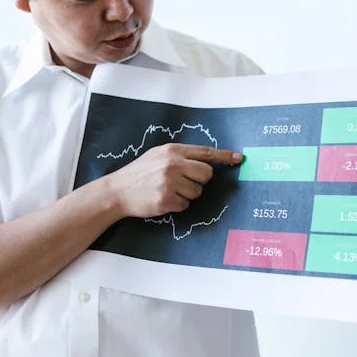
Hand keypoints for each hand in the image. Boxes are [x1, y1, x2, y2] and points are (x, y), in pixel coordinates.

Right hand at [108, 143, 242, 217]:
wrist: (118, 190)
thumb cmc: (140, 172)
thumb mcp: (158, 155)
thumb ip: (180, 156)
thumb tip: (206, 161)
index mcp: (172, 150)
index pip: (205, 152)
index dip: (224, 156)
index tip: (239, 158)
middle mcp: (172, 165)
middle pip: (206, 175)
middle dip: (199, 181)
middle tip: (183, 182)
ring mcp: (169, 183)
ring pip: (197, 192)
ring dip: (186, 194)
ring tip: (168, 190)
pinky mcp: (166, 200)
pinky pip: (185, 205)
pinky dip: (177, 205)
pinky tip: (163, 199)